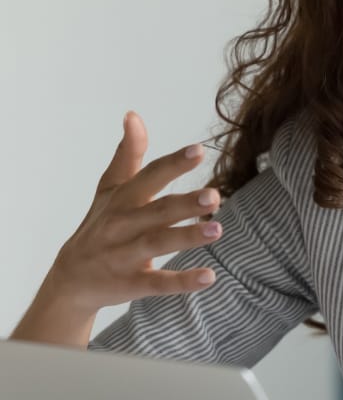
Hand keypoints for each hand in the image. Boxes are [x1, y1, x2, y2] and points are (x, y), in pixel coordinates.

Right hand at [46, 112, 221, 314]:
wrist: (69, 280)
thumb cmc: (100, 225)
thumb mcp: (110, 189)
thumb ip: (128, 154)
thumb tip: (133, 115)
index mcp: (123, 200)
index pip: (150, 177)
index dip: (173, 164)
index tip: (199, 150)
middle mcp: (123, 225)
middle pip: (157, 211)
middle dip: (185, 203)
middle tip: (215, 195)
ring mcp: (125, 256)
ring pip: (157, 244)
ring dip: (187, 237)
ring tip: (217, 230)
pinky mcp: (131, 284)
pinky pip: (158, 283)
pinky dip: (183, 281)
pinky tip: (209, 276)